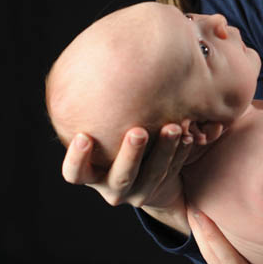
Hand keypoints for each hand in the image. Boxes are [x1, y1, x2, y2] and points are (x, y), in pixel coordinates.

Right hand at [61, 123, 193, 209]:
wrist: (138, 175)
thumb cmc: (111, 142)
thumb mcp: (99, 136)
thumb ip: (98, 119)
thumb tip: (98, 71)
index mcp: (90, 175)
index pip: (75, 174)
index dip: (77, 159)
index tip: (83, 136)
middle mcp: (110, 187)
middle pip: (120, 176)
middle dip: (131, 154)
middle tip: (138, 132)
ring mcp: (136, 192)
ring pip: (152, 175)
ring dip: (164, 150)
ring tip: (173, 128)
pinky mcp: (158, 189)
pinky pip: (172, 171)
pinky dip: (180, 153)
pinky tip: (187, 135)